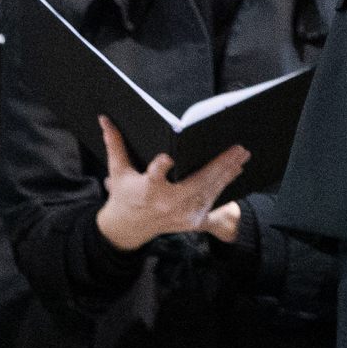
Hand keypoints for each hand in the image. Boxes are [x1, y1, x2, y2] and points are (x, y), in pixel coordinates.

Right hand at [93, 121, 244, 251]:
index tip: (168, 157)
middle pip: (195, 183)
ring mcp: (180, 214)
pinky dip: (224, 185)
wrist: (128, 229)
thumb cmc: (124, 195)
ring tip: (242, 155)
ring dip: (227, 173)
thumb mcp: (118, 171)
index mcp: (146, 189)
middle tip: (237, 148)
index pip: (154, 177)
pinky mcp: (190, 221)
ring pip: (209, 191)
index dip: (161, 168)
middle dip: (218, 165)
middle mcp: (166, 203)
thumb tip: (104, 118)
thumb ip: (115, 144)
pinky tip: (236, 171)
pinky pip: (211, 201)